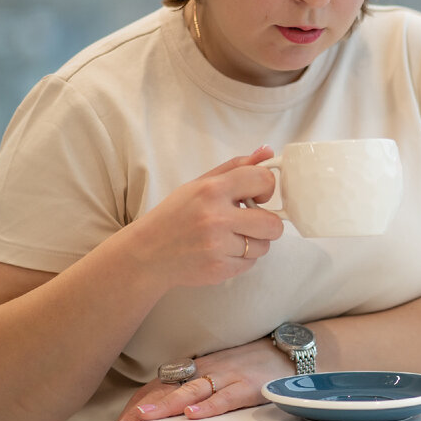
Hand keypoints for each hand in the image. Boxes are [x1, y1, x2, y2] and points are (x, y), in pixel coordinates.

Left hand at [108, 336, 292, 420]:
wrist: (288, 351)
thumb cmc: (252, 364)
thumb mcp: (217, 372)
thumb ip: (194, 385)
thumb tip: (166, 406)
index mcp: (196, 367)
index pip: (157, 385)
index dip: (134, 405)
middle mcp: (206, 370)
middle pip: (166, 390)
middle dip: (139, 413)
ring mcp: (226, 376)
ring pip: (189, 391)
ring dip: (164, 407)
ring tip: (143, 419)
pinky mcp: (247, 385)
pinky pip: (225, 397)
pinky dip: (208, 406)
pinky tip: (193, 415)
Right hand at [123, 146, 283, 286]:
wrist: (148, 252)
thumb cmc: (175, 215)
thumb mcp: (200, 184)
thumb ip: (236, 167)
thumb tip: (268, 151)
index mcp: (212, 190)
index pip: (263, 180)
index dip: (266, 188)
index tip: (258, 195)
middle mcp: (216, 218)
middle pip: (272, 223)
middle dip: (267, 222)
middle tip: (250, 221)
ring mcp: (217, 246)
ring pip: (264, 245)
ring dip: (254, 242)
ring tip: (231, 237)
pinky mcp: (218, 269)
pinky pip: (251, 263)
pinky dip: (242, 258)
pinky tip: (222, 250)